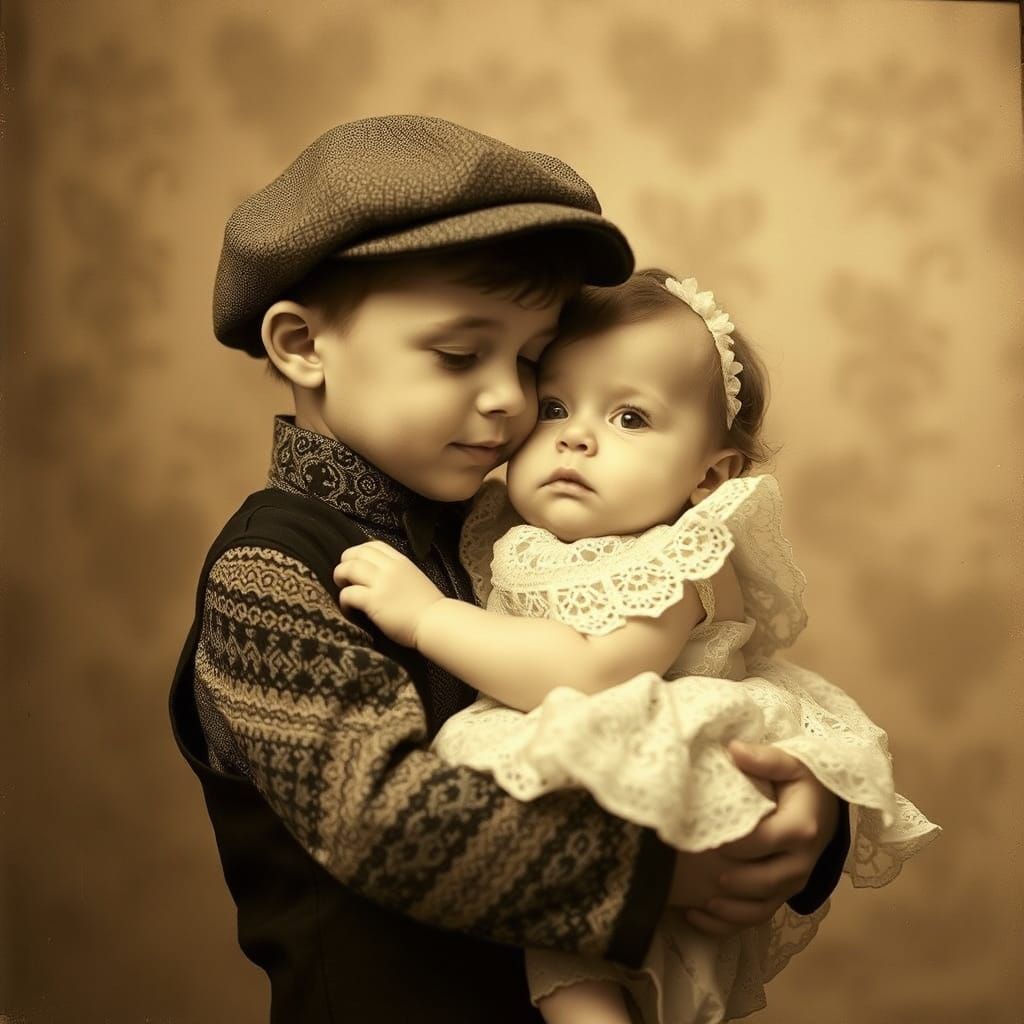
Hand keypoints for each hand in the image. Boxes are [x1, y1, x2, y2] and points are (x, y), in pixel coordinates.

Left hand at [333, 541, 444, 647]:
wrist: (436, 622)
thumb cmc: (428, 606)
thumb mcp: (414, 578)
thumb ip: (398, 573)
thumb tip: (379, 575)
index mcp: (401, 561)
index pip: (373, 545)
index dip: (359, 552)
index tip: (357, 564)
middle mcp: (390, 568)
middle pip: (357, 553)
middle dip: (345, 562)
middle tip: (344, 577)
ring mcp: (381, 583)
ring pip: (348, 568)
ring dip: (340, 577)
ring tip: (343, 588)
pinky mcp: (374, 601)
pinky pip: (348, 593)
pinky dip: (343, 600)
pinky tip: (348, 608)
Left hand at [682, 740, 838, 936]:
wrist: (824, 805)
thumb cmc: (802, 780)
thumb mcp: (791, 762)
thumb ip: (764, 758)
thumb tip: (733, 749)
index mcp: (802, 828)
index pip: (762, 841)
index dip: (732, 841)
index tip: (703, 832)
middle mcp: (802, 861)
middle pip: (763, 881)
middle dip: (729, 879)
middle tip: (697, 869)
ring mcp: (793, 881)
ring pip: (761, 907)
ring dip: (727, 910)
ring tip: (697, 902)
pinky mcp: (783, 893)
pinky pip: (757, 917)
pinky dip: (727, 923)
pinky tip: (696, 917)